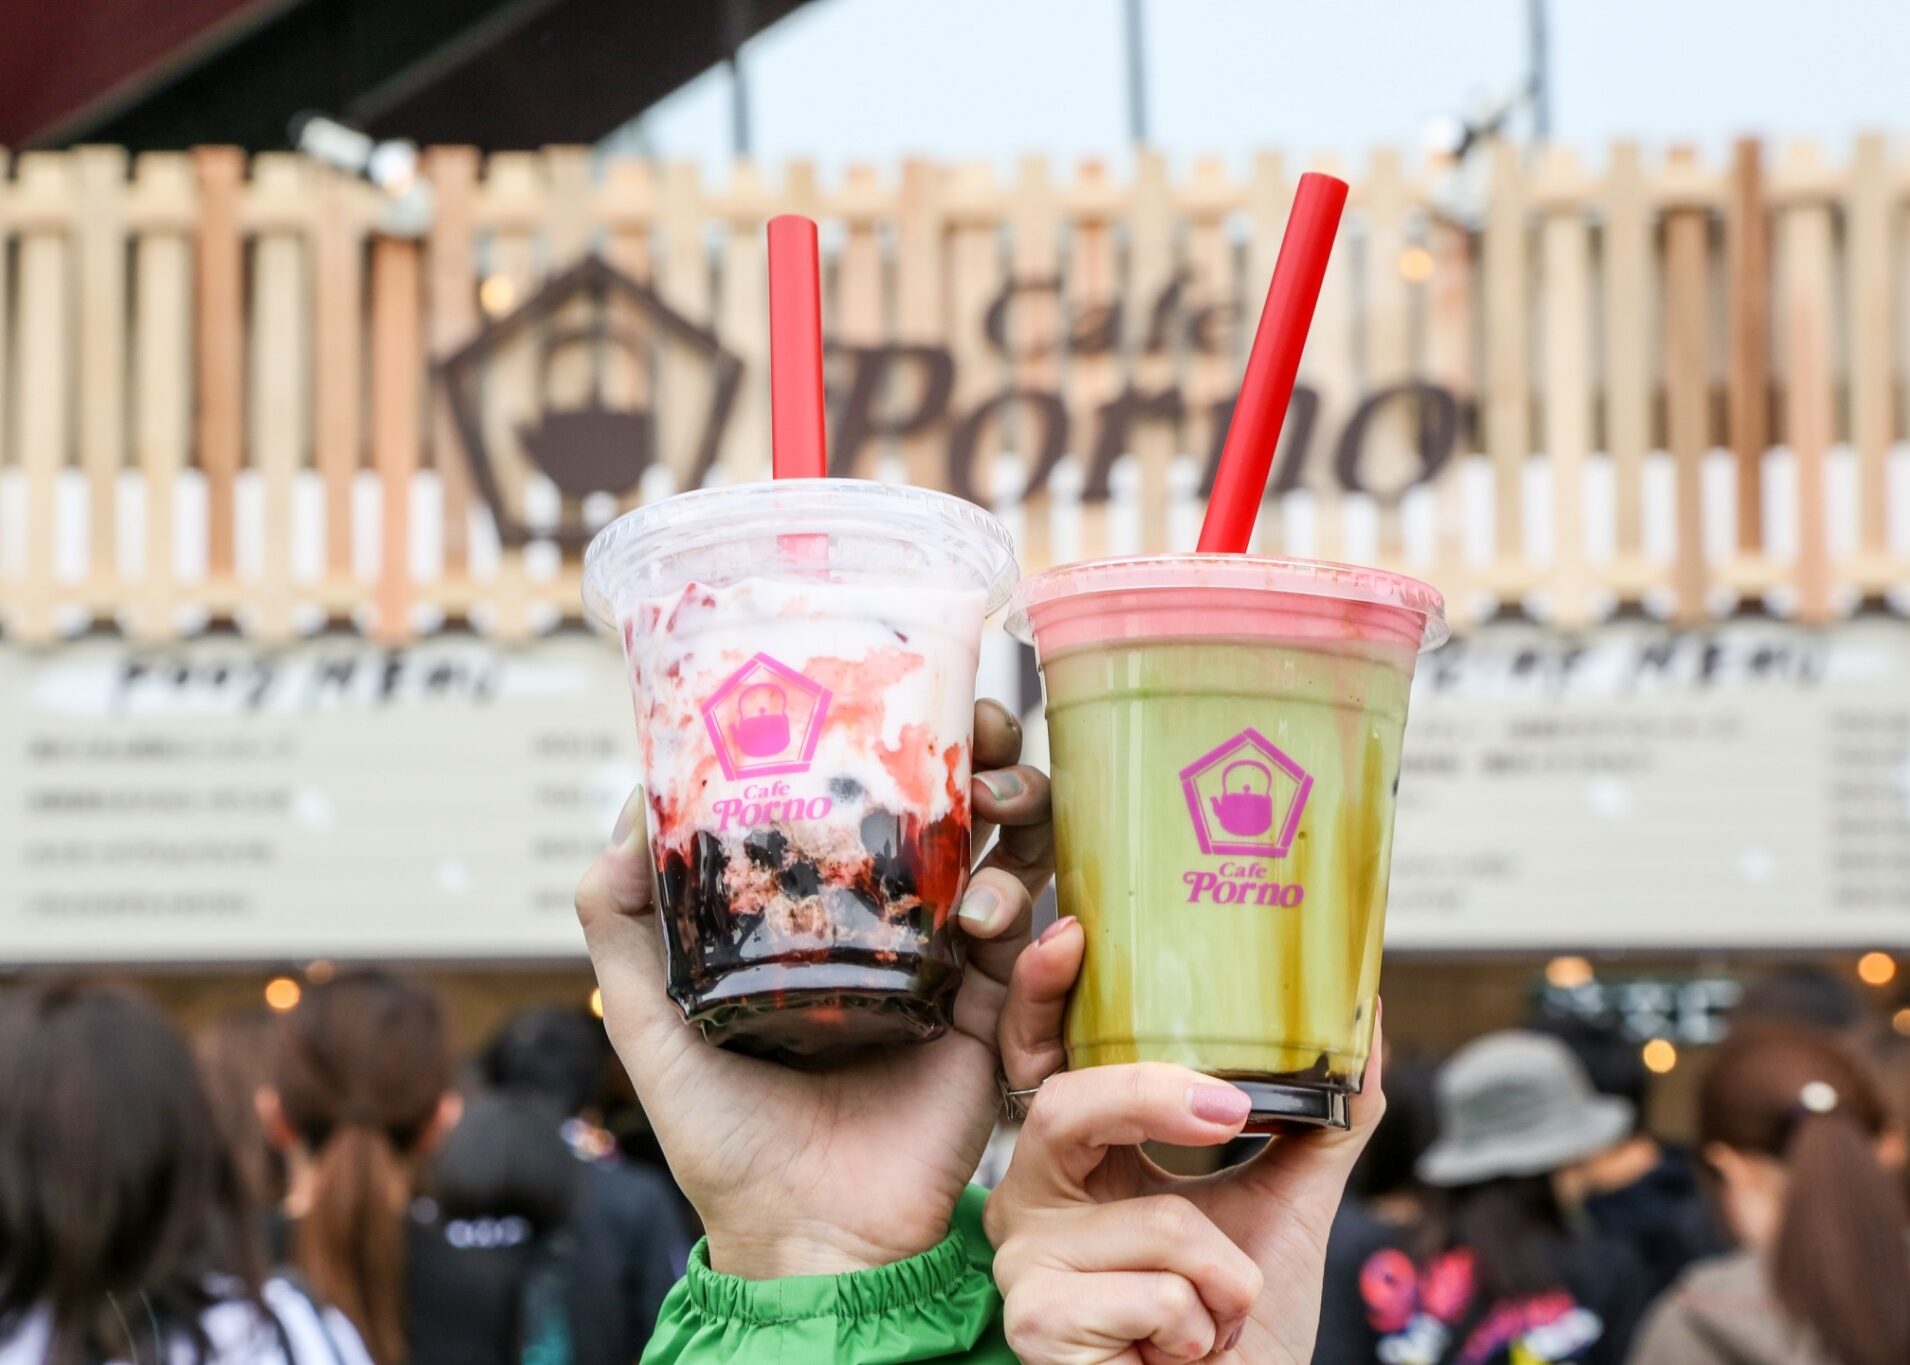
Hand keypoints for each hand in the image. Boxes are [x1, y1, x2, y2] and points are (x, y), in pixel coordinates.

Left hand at [576, 699, 1051, 1278]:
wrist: (799, 1237)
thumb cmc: (724, 1136)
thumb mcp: (654, 1022)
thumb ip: (625, 926)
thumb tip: (624, 815)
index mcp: (834, 910)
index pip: (884, 796)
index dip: (912, 738)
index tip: (917, 695)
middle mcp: (905, 925)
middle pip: (972, 808)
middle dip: (994, 760)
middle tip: (986, 749)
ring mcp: (960, 969)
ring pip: (1024, 860)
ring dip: (1025, 828)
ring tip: (991, 851)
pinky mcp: (1001, 1027)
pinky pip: (1044, 961)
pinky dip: (1049, 933)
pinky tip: (1028, 923)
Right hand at [986, 929, 1382, 1364]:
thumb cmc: (1235, 1331)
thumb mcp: (1286, 1204)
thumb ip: (1320, 1116)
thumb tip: (1367, 1026)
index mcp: (1078, 1156)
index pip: (1046, 1055)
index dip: (1044, 990)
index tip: (1074, 934)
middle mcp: (1033, 1197)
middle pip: (1072, 1104)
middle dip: (1156, 1101)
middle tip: (1233, 1112)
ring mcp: (1024, 1261)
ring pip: (1156, 1221)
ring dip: (1227, 1280)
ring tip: (1212, 1316)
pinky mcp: (1035, 1323)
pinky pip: (1155, 1294)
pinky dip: (1201, 1329)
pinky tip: (1178, 1353)